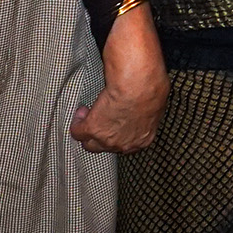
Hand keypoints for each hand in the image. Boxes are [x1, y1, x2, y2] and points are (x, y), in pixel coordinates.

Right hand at [71, 10, 168, 155]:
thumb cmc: (152, 87)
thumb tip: (146, 104)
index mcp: (143, 139)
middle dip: (103, 135)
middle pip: (107, 148)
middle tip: (101, 119)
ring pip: (89, 144)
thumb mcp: (155, 104)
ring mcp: (107, 140)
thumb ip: (148, 111)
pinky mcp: (92, 129)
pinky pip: (77, 132)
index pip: (127, 144)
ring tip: (88, 114)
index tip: (117, 121)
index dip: (120, 132)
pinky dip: (77, 122)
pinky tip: (81, 111)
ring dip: (87, 130)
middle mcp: (124, 145)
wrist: (138, 84)